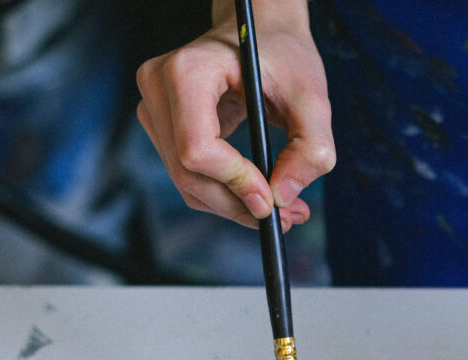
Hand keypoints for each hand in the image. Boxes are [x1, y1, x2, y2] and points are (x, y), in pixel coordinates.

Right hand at [135, 0, 335, 229]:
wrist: (262, 34)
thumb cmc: (285, 57)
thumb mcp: (312, 98)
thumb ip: (310, 149)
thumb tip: (284, 197)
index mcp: (188, 70)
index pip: (197, 148)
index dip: (235, 182)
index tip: (274, 200)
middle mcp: (158, 87)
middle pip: (189, 174)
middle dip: (240, 204)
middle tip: (290, 217)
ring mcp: (154, 109)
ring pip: (188, 185)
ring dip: (237, 207)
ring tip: (285, 210)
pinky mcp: (163, 129)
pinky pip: (191, 180)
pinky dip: (227, 197)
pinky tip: (263, 196)